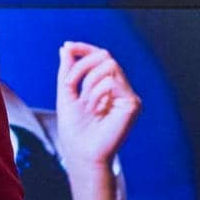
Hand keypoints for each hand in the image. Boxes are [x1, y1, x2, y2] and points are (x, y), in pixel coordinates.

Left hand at [53, 42, 141, 199]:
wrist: (81, 153)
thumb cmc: (75, 130)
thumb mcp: (66, 94)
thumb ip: (68, 71)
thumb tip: (66, 48)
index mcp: (106, 85)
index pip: (100, 57)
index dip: (85, 48)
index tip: (68, 46)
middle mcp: (120, 88)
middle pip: (105, 56)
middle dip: (82, 66)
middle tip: (70, 84)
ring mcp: (128, 95)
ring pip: (109, 65)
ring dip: (89, 82)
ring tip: (85, 104)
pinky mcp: (132, 103)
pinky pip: (112, 81)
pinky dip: (97, 92)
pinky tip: (94, 109)